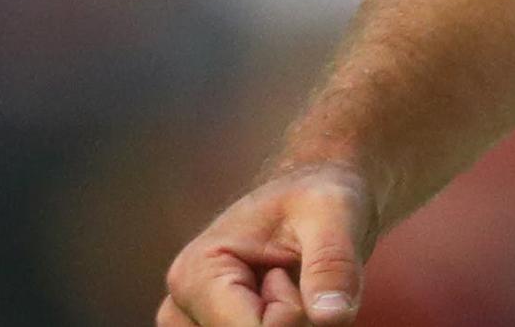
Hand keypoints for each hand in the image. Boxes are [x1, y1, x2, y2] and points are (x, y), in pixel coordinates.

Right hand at [157, 160, 375, 326]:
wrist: (308, 203)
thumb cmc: (316, 199)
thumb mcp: (334, 212)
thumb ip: (332, 264)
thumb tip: (331, 319)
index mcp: (194, 275)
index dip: (296, 312)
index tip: (290, 268)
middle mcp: (180, 311)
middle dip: (295, 322)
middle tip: (292, 276)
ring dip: (294, 325)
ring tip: (286, 285)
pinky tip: (281, 305)